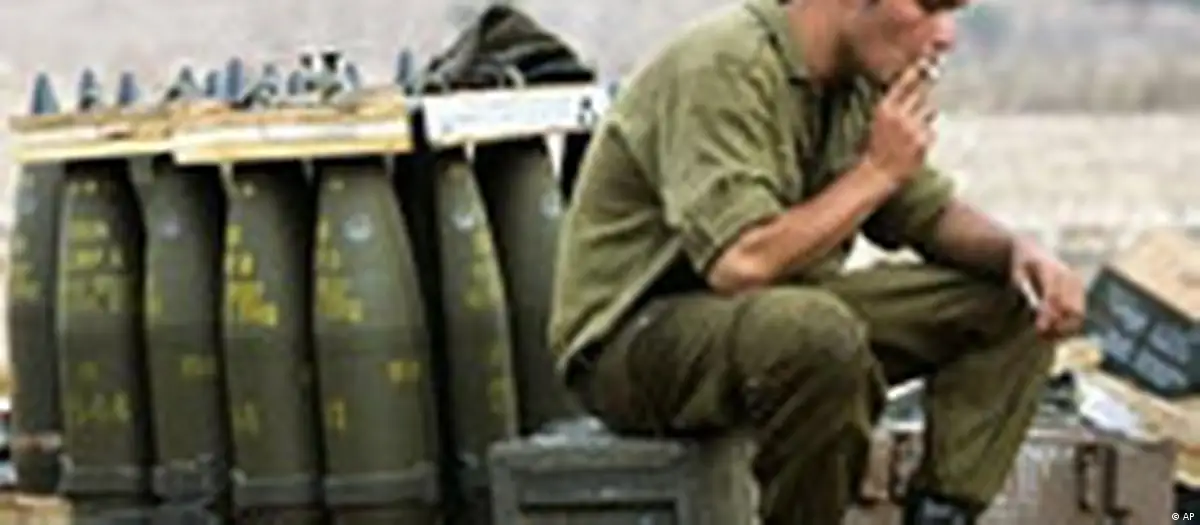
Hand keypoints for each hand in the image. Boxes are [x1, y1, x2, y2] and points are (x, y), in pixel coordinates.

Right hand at [862, 60, 937, 187]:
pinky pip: (932, 130)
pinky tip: (917, 144)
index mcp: (885, 108)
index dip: (917, 70)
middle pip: (922, 92)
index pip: (904, 82)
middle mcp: (899, 115)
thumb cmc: (877, 145)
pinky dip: (927, 134)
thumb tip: (912, 86)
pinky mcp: (924, 140)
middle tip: (933, 82)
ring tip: (915, 127)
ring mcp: (913, 127)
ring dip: (927, 116)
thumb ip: (894, 104)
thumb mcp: (878, 120)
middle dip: (927, 89)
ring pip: (930, 110)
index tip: (927, 59)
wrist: (878, 172)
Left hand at [1010, 239, 1085, 338]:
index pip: (1054, 296)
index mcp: (1052, 269)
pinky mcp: (1081, 293)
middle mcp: (1070, 277)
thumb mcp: (1016, 271)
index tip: (1039, 329)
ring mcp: (1078, 285)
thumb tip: (1031, 304)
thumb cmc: (1022, 263)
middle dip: (1057, 325)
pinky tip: (1052, 334)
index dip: (1048, 314)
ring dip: (1064, 329)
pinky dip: (1068, 327)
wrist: (1035, 251)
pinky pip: (1079, 315)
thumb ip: (1022, 285)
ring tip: (1045, 337)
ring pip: (1078, 314)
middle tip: (1040, 335)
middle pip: (1071, 307)